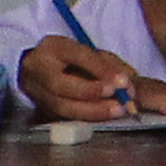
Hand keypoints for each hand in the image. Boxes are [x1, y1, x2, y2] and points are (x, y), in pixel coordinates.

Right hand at [18, 36, 137, 120]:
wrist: (37, 70)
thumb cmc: (68, 59)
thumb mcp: (90, 53)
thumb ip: (110, 64)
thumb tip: (129, 80)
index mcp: (53, 47)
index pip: (78, 56)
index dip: (101, 69)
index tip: (123, 81)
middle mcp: (38, 68)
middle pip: (61, 84)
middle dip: (92, 93)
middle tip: (119, 100)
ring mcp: (36, 91)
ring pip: (61, 106)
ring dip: (92, 111)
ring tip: (116, 111)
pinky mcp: (41, 109)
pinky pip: (63, 117)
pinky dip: (86, 118)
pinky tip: (104, 118)